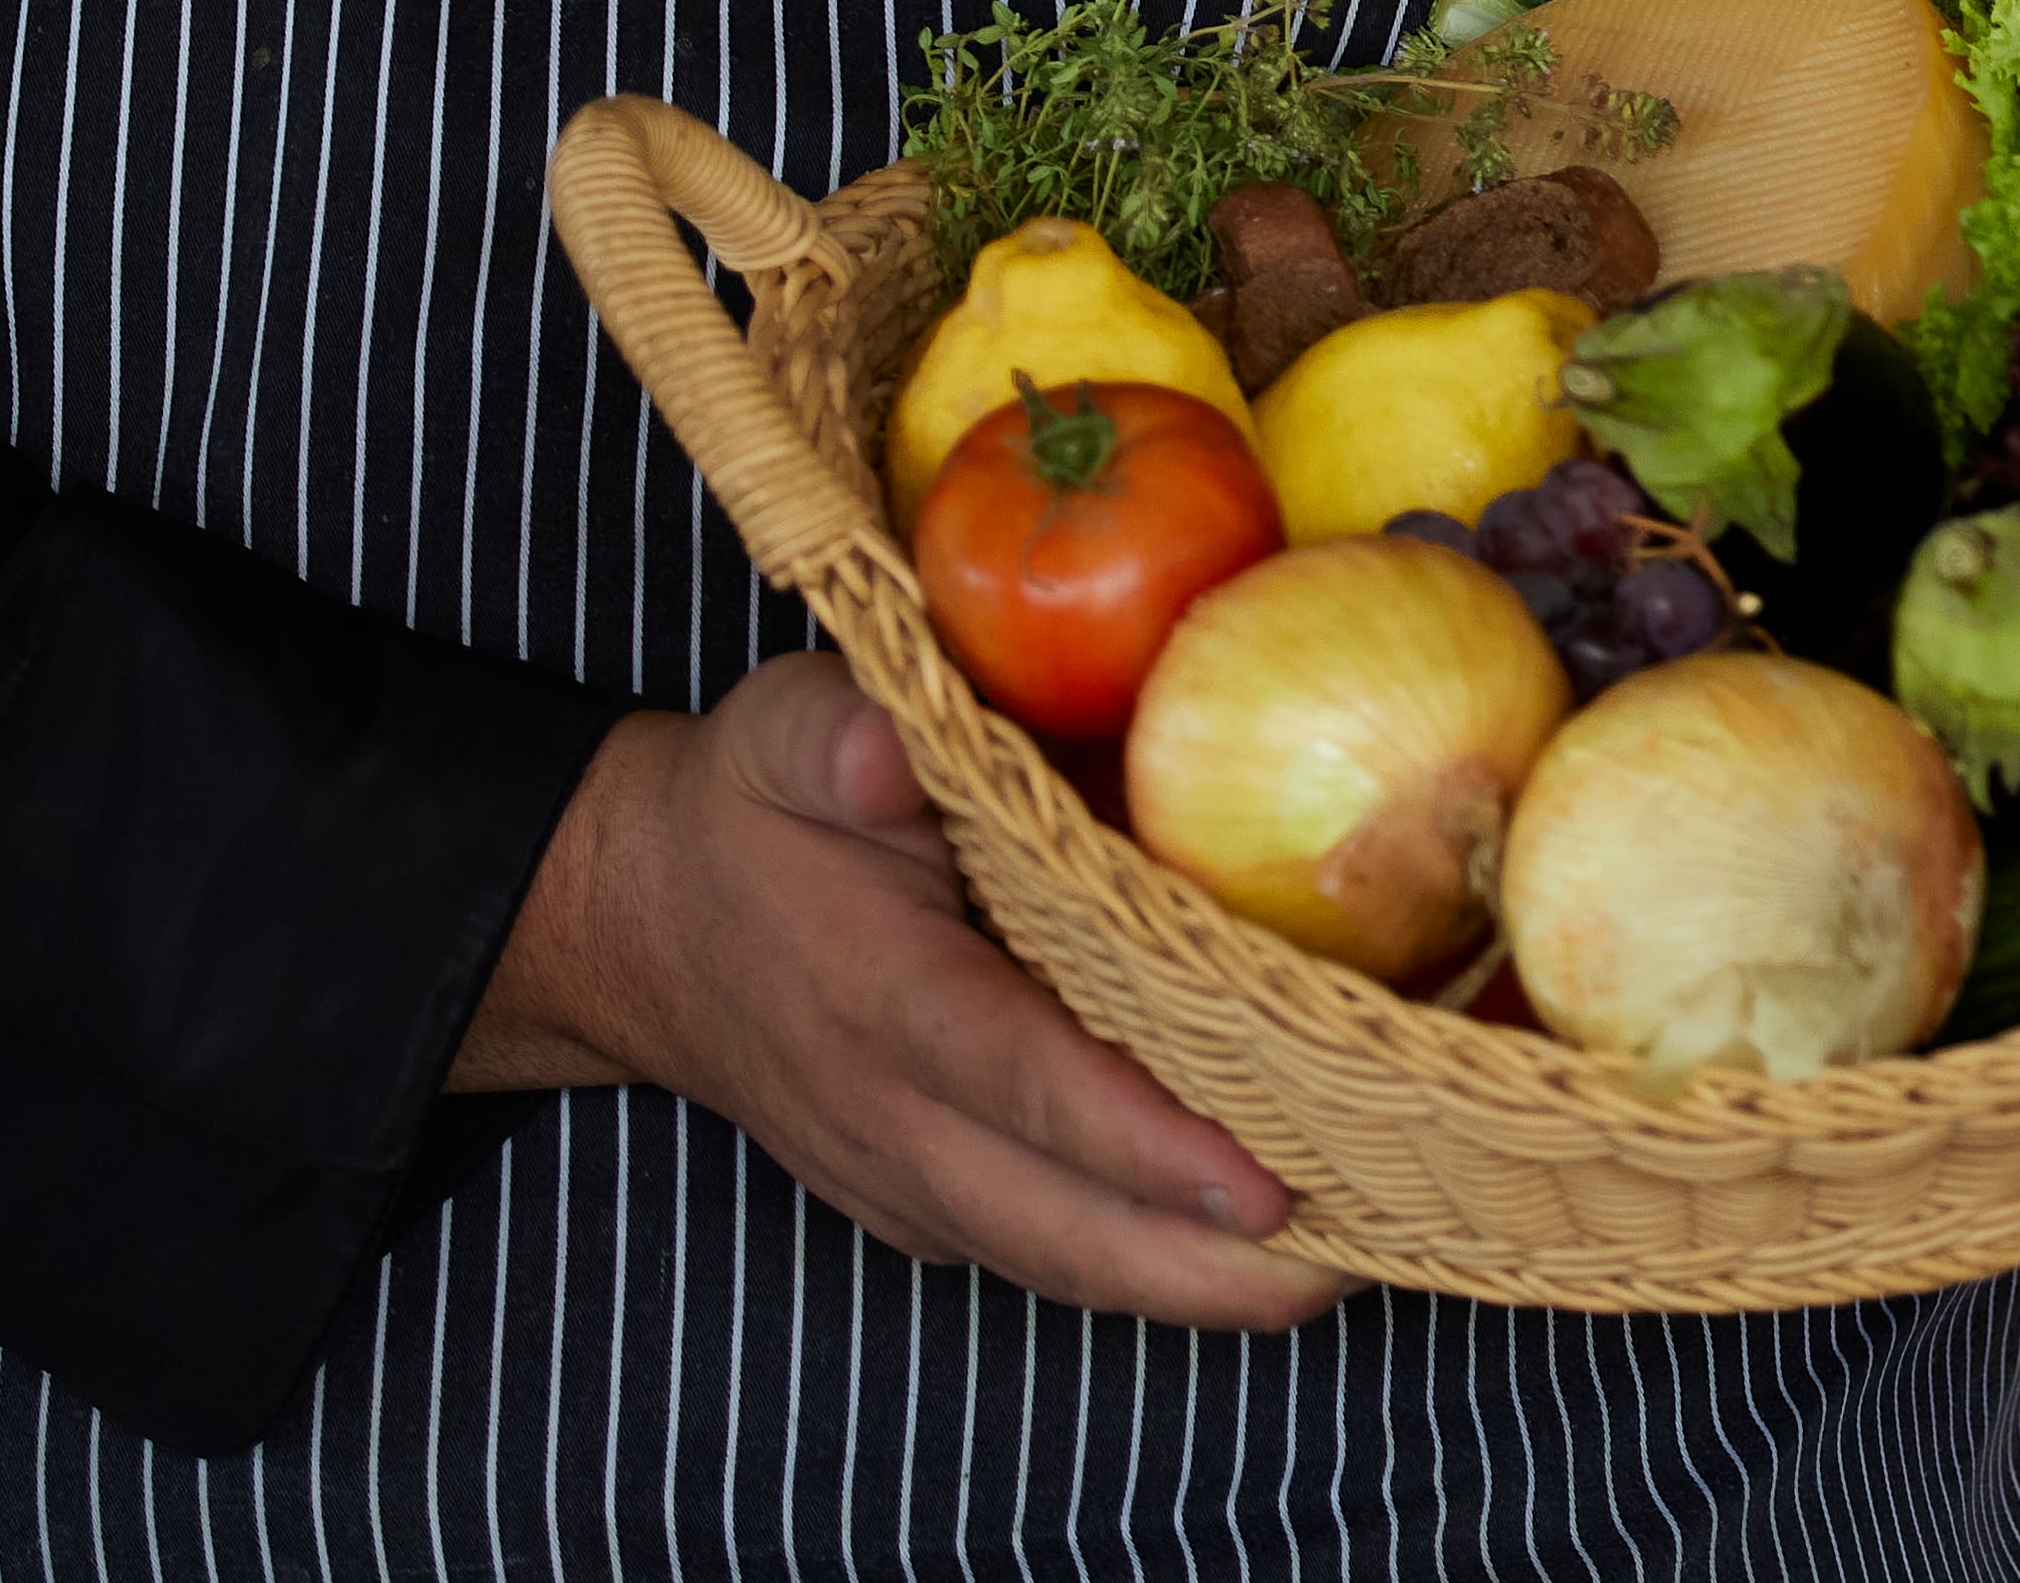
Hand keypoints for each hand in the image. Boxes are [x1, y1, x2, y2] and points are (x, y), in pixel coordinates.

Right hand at [457, 655, 1340, 1328]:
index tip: (1261, 1183)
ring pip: (1067, 1263)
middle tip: (1374, 1252)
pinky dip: (1158, 1267)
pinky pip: (1052, 1253)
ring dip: (1205, 1287)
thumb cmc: (754, 811)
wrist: (645, 924)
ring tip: (1367, 1262)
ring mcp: (906, 1179)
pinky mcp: (928, 1204)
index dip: (1143, 1142)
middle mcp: (892, 1119)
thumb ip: (842, 734)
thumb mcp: (786, 732)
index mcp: (879, 998)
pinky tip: (1274, 1249)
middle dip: (1216, 1265)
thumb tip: (893, 749)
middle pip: (1066, 1227)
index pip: (1022, 1082)